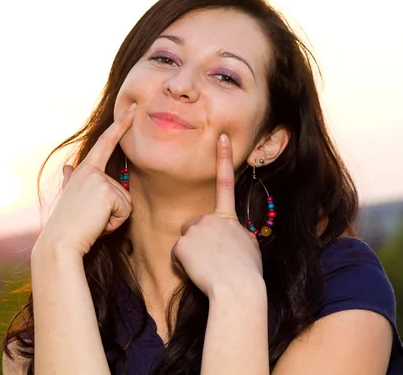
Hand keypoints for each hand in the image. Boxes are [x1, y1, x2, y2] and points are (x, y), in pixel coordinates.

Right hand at [35, 103, 135, 257]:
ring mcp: (99, 180)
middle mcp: (91, 171)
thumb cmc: (66, 224)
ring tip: (92, 222)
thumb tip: (68, 168)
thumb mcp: (69, 197)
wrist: (60, 243)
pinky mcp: (107, 193)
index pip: (106, 143)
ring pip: (125, 203)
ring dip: (113, 219)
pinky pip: (125, 212)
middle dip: (113, 211)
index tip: (133, 108)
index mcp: (84, 170)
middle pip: (123, 191)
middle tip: (90, 218)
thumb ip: (72, 181)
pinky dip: (114, 224)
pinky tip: (97, 225)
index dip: (121, 125)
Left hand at [171, 134, 262, 296]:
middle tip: (213, 259)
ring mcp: (196, 229)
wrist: (238, 289)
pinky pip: (177, 256)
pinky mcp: (183, 244)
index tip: (222, 137)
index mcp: (230, 218)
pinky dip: (184, 266)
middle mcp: (211, 218)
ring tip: (209, 267)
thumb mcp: (249, 247)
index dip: (224, 159)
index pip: (226, 184)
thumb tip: (229, 234)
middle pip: (194, 224)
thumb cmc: (247, 273)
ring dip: (192, 253)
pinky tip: (198, 272)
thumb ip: (236, 234)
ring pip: (185, 240)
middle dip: (197, 240)